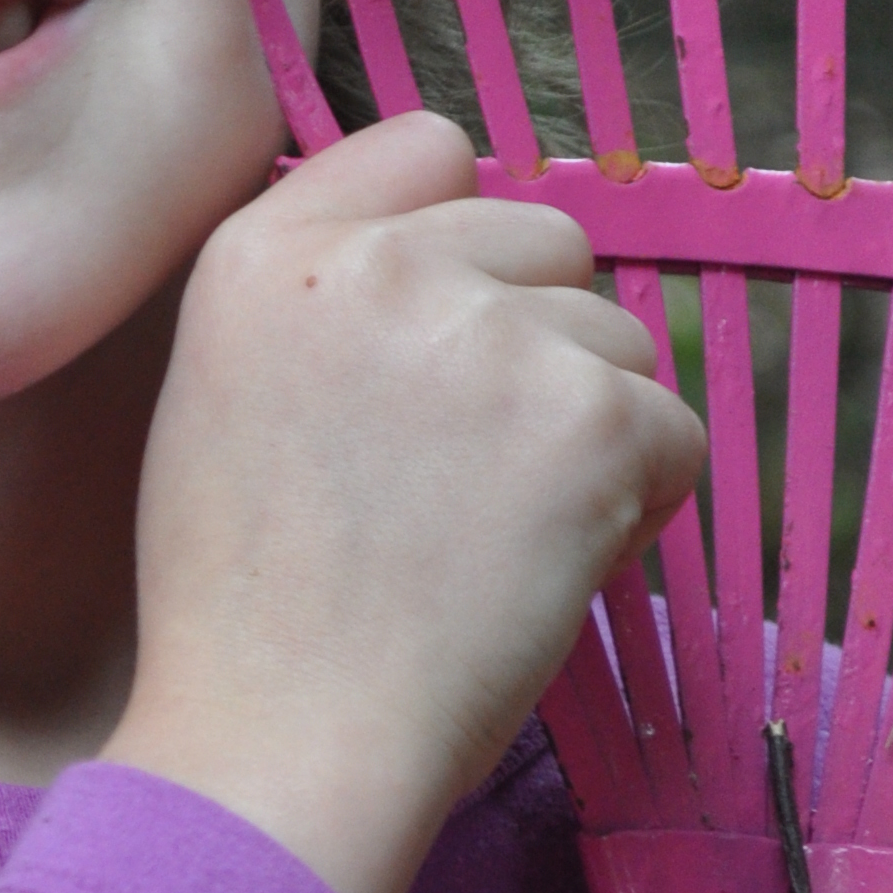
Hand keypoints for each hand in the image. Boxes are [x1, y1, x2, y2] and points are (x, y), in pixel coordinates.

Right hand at [103, 114, 704, 892]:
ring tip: (495, 535)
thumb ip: (319, 302)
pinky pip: (674, 430)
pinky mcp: (589, 416)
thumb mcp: (218, 399)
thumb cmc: (248, 613)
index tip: (441, 339)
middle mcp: (376, 265)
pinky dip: (640, 502)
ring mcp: (487, 333)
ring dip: (588, 427)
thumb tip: (449, 267)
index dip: (457, 246)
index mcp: (263, 253)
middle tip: (471, 473)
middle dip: (537, 339)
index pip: (426, 150)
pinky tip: (547, 567)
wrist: (285, 742)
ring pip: (616, 337)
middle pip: (545, 237)